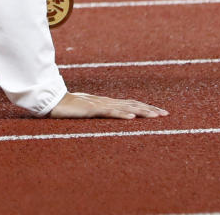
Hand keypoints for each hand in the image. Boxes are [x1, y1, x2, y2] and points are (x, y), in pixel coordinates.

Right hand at [49, 92, 168, 119]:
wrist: (53, 100)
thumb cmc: (68, 106)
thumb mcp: (87, 110)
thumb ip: (98, 112)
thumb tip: (109, 115)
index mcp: (107, 102)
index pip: (130, 103)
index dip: (145, 107)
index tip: (159, 112)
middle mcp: (107, 101)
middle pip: (132, 104)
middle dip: (150, 109)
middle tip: (166, 115)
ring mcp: (100, 104)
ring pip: (125, 107)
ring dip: (142, 112)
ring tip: (155, 116)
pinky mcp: (92, 109)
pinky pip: (109, 112)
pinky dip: (122, 114)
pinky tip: (132, 118)